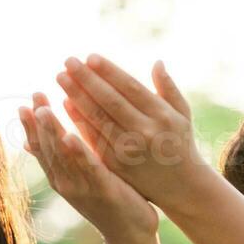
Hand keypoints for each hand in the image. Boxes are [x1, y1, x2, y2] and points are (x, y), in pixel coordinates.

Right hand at [19, 91, 158, 241]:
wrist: (130, 236)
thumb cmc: (109, 203)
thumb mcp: (81, 179)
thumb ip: (62, 159)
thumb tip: (31, 142)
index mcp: (61, 178)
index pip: (41, 148)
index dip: (32, 126)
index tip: (26, 103)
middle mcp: (66, 183)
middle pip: (47, 149)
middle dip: (39, 123)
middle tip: (35, 95)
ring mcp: (82, 188)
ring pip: (62, 157)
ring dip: (52, 133)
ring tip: (44, 109)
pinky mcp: (103, 191)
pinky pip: (89, 169)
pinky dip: (78, 154)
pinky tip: (70, 136)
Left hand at [54, 55, 211, 207]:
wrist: (181, 186)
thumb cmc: (180, 142)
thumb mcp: (182, 114)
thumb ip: (169, 88)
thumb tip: (157, 62)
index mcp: (162, 115)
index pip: (130, 87)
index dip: (109, 71)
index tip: (90, 56)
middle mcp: (145, 131)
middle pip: (110, 101)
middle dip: (87, 79)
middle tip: (68, 61)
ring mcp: (130, 149)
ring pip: (98, 118)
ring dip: (77, 96)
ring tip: (61, 77)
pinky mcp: (116, 164)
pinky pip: (94, 138)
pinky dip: (79, 120)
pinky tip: (66, 104)